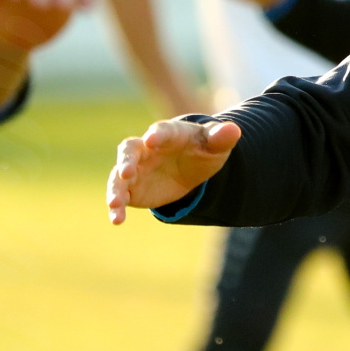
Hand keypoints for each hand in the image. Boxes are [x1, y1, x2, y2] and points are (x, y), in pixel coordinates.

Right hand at [107, 119, 240, 224]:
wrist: (191, 166)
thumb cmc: (203, 149)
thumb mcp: (215, 145)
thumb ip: (221, 138)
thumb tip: (234, 130)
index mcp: (169, 133)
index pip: (162, 130)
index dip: (157, 134)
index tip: (152, 139)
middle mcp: (146, 148)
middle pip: (130, 149)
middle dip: (126, 160)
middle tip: (125, 172)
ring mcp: (135, 168)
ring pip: (118, 176)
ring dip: (115, 188)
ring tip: (115, 203)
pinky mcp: (131, 187)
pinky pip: (120, 196)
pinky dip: (117, 207)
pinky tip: (116, 220)